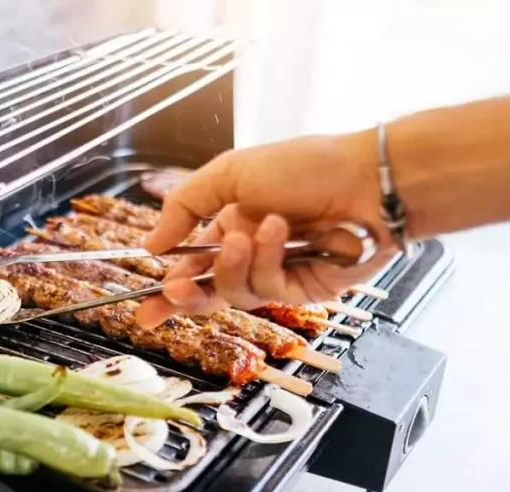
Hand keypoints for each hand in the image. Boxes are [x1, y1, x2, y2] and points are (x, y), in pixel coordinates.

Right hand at [136, 130, 398, 327]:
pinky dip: (268, 260)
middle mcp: (252, 255)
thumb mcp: (229, 173)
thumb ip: (183, 206)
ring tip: (246, 233)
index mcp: (231, 226)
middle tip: (174, 292)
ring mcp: (278, 274)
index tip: (144, 307)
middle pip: (209, 292)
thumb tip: (150, 244)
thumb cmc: (305, 166)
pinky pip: (269, 290)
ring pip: (235, 293)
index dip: (168, 289)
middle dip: (187, 296)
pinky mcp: (304, 290)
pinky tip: (279, 232)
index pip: (192, 267)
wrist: (365, 179)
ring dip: (233, 264)